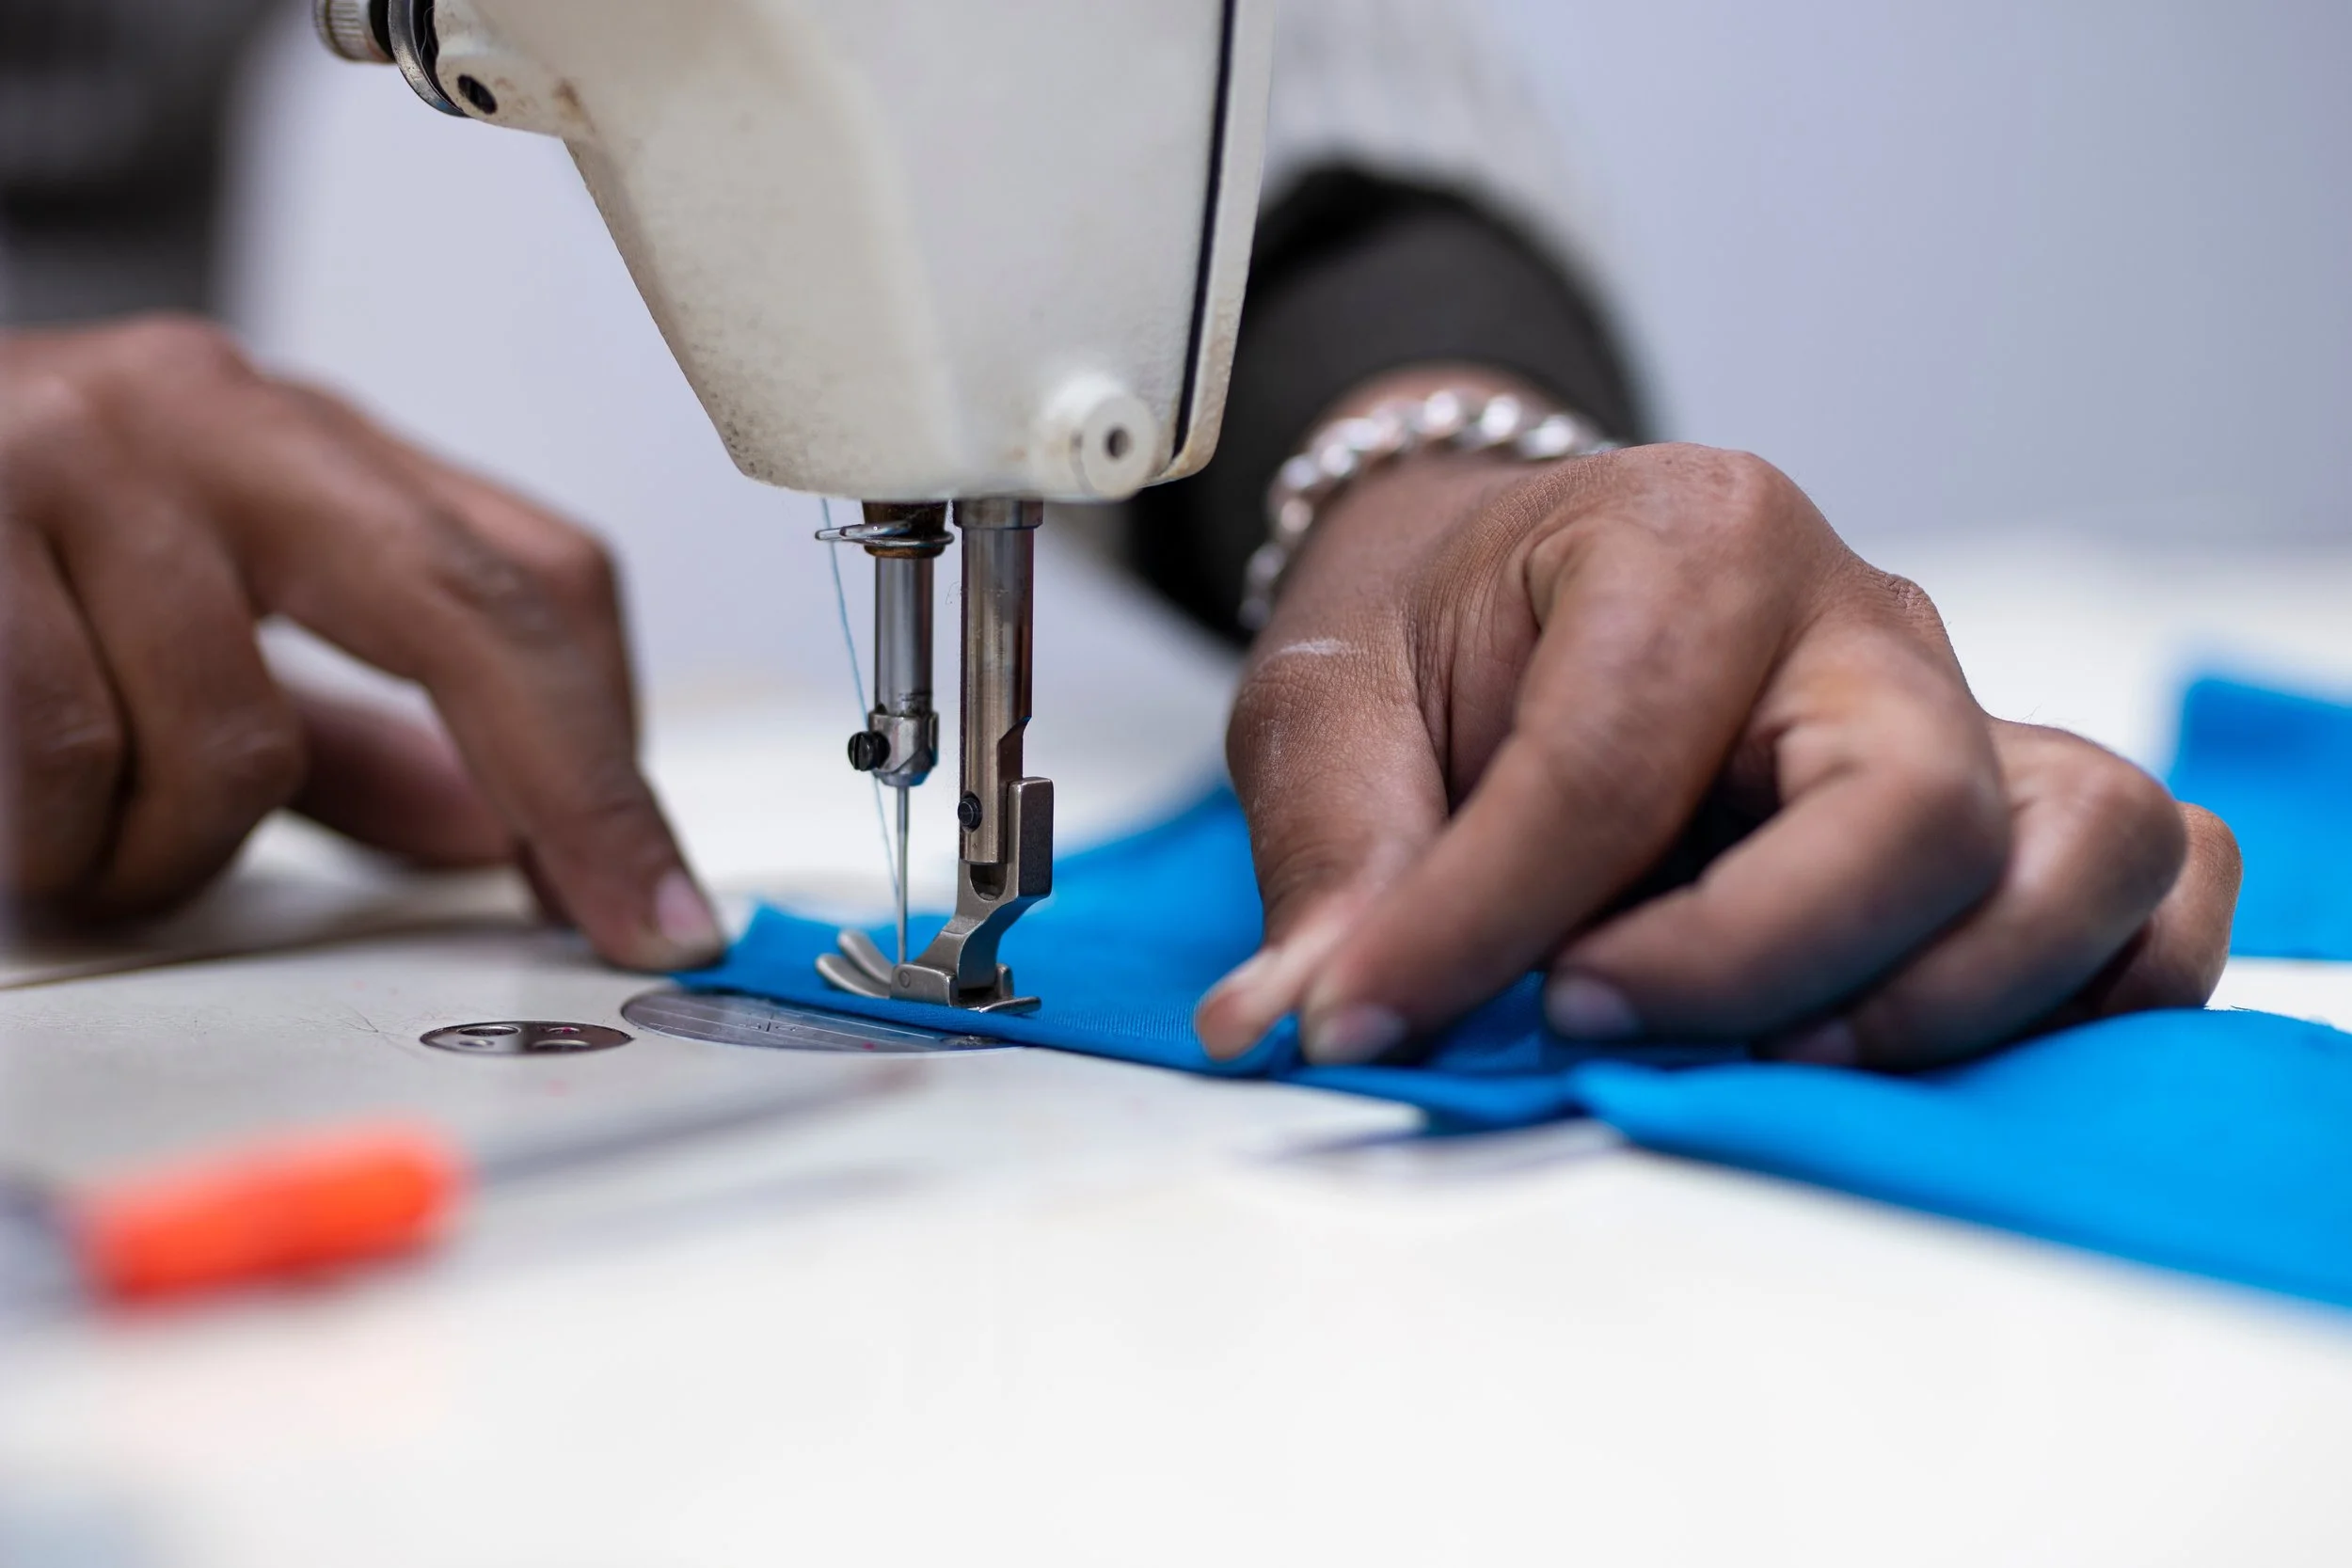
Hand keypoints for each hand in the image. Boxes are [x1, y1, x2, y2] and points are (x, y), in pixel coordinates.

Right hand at [1, 315, 721, 967]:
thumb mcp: (194, 616)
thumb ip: (341, 726)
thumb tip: (489, 831)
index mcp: (295, 437)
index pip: (532, 577)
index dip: (613, 750)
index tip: (653, 892)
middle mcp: (206, 416)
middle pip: (466, 608)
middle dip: (560, 795)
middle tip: (611, 925)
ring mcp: (64, 459)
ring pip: (227, 740)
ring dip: (172, 854)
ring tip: (86, 840)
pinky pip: (61, 762)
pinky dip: (52, 842)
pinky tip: (16, 823)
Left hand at [1196, 368, 2239, 1068]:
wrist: (1507, 571)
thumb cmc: (1436, 621)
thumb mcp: (1331, 701)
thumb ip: (1333, 857)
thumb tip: (1310, 1017)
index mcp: (1687, 537)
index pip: (1615, 760)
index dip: (1484, 923)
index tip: (1373, 1020)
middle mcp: (1855, 615)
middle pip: (1912, 813)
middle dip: (1750, 968)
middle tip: (1583, 1026)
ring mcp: (1955, 706)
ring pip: (2080, 857)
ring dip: (1939, 1006)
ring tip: (1762, 1062)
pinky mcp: (2007, 797)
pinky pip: (2147, 887)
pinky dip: (2085, 988)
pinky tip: (1919, 1039)